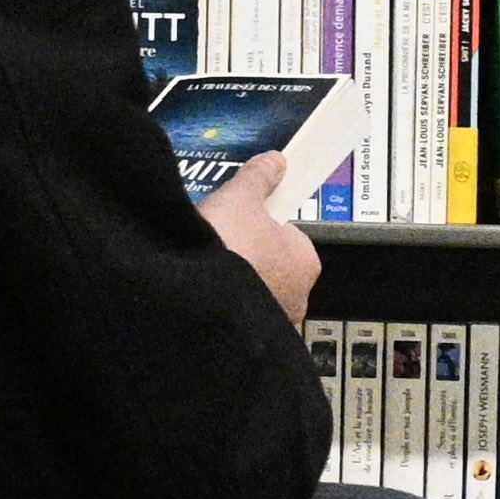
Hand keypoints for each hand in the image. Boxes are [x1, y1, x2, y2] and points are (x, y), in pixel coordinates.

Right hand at [201, 153, 320, 322]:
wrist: (193, 299)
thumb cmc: (228, 249)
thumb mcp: (240, 198)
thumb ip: (259, 178)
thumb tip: (274, 162)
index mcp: (306, 261)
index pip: (291, 236)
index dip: (265, 225)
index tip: (245, 219)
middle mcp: (296, 297)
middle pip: (273, 266)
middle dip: (249, 254)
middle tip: (220, 238)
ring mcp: (271, 321)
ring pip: (253, 292)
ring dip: (234, 281)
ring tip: (205, 264)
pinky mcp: (245, 336)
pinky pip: (235, 313)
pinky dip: (221, 301)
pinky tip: (201, 287)